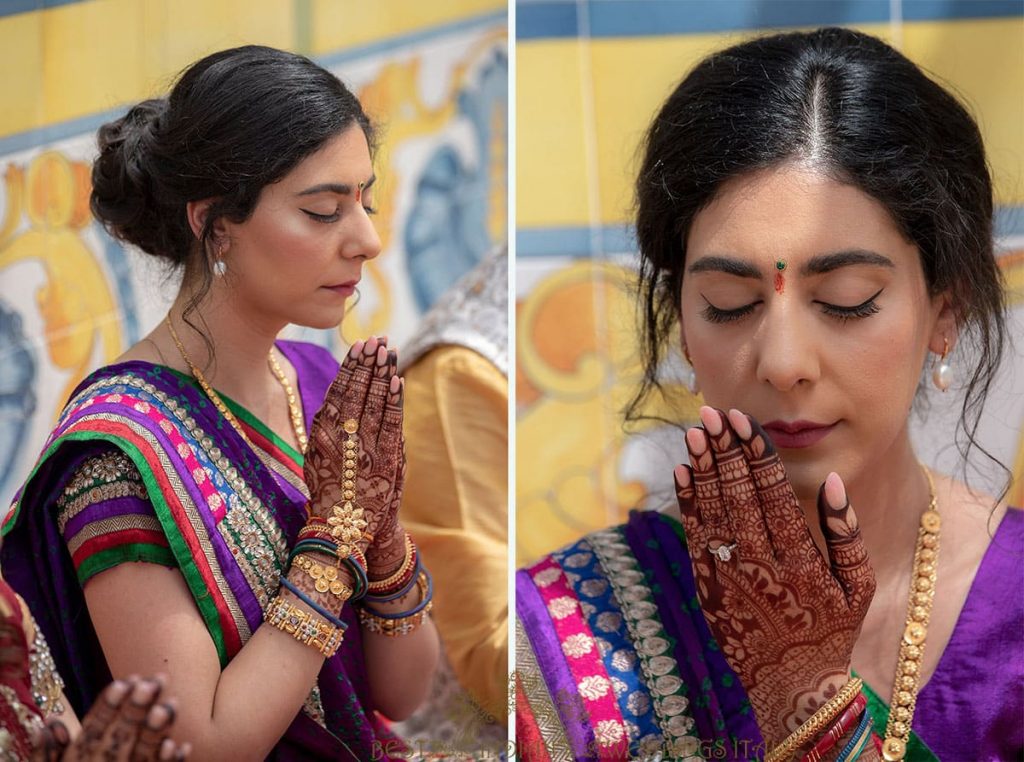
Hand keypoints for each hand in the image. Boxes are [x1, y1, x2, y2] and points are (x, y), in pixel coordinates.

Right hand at [32, 676, 188, 761]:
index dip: (108, 706)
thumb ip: (46, 755)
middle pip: (119, 738)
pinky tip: (179, 745)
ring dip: (157, 731)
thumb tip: (48, 723)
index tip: (125, 680)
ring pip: (140, 756)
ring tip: (172, 704)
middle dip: (137, 709)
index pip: (91, 731)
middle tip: (155, 681)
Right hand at [304, 337, 404, 562]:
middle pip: (356, 391)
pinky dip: (392, 401)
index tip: (358, 346)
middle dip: (367, 363)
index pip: (338, 392)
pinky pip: (388, 424)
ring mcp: (362, 448)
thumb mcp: (316, 459)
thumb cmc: (330, 494)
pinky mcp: (383, 461)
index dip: (349, 367)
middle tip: (376, 339)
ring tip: (388, 350)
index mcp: (322, 434)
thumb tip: (330, 402)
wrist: (343, 531)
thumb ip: (323, 432)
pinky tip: (396, 381)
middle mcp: (340, 437)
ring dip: (381, 374)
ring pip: (372, 402)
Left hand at [674, 407, 874, 743]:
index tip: (744, 422)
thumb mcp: (857, 587)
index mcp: (801, 563)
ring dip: (702, 468)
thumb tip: (834, 483)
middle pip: (738, 496)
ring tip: (695, 431)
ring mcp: (729, 577)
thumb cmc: (830, 630)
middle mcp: (761, 567)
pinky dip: (688, 501)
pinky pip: (695, 535)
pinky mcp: (707, 585)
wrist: (790, 686)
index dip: (757, 456)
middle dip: (724, 451)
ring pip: (712, 511)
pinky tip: (682, 470)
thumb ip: (846, 534)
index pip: (774, 496)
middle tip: (713, 413)